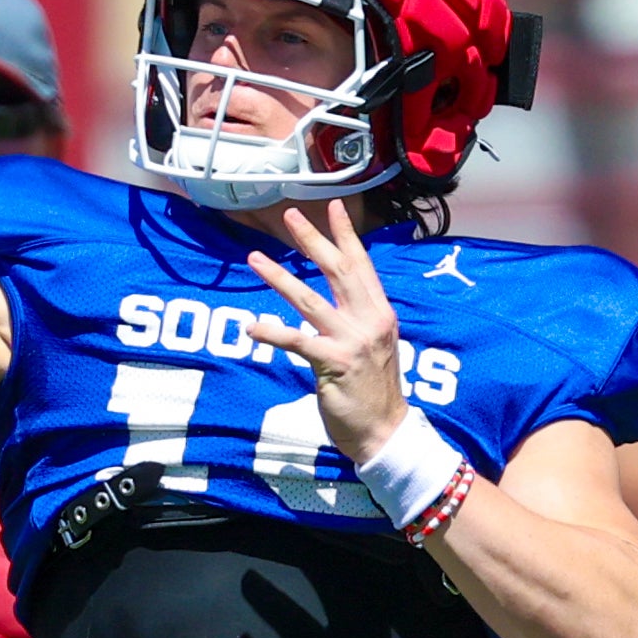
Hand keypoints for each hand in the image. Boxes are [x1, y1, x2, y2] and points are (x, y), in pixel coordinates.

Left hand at [243, 204, 410, 462]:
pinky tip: (252, 326)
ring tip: (254, 259)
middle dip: (312, 240)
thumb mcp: (374, 347)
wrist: (385, 431)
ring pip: (309, 300)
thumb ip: (357, 321)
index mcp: (380, 313)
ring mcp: (352, 341)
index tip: (333, 206)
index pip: (361, 265)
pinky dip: (272, 332)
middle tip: (290, 215)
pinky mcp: (334, 363)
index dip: (346, 234)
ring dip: (279, 278)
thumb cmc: (375, 392)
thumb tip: (331, 303)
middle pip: (337, 270)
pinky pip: (297, 341)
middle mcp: (369, 320)